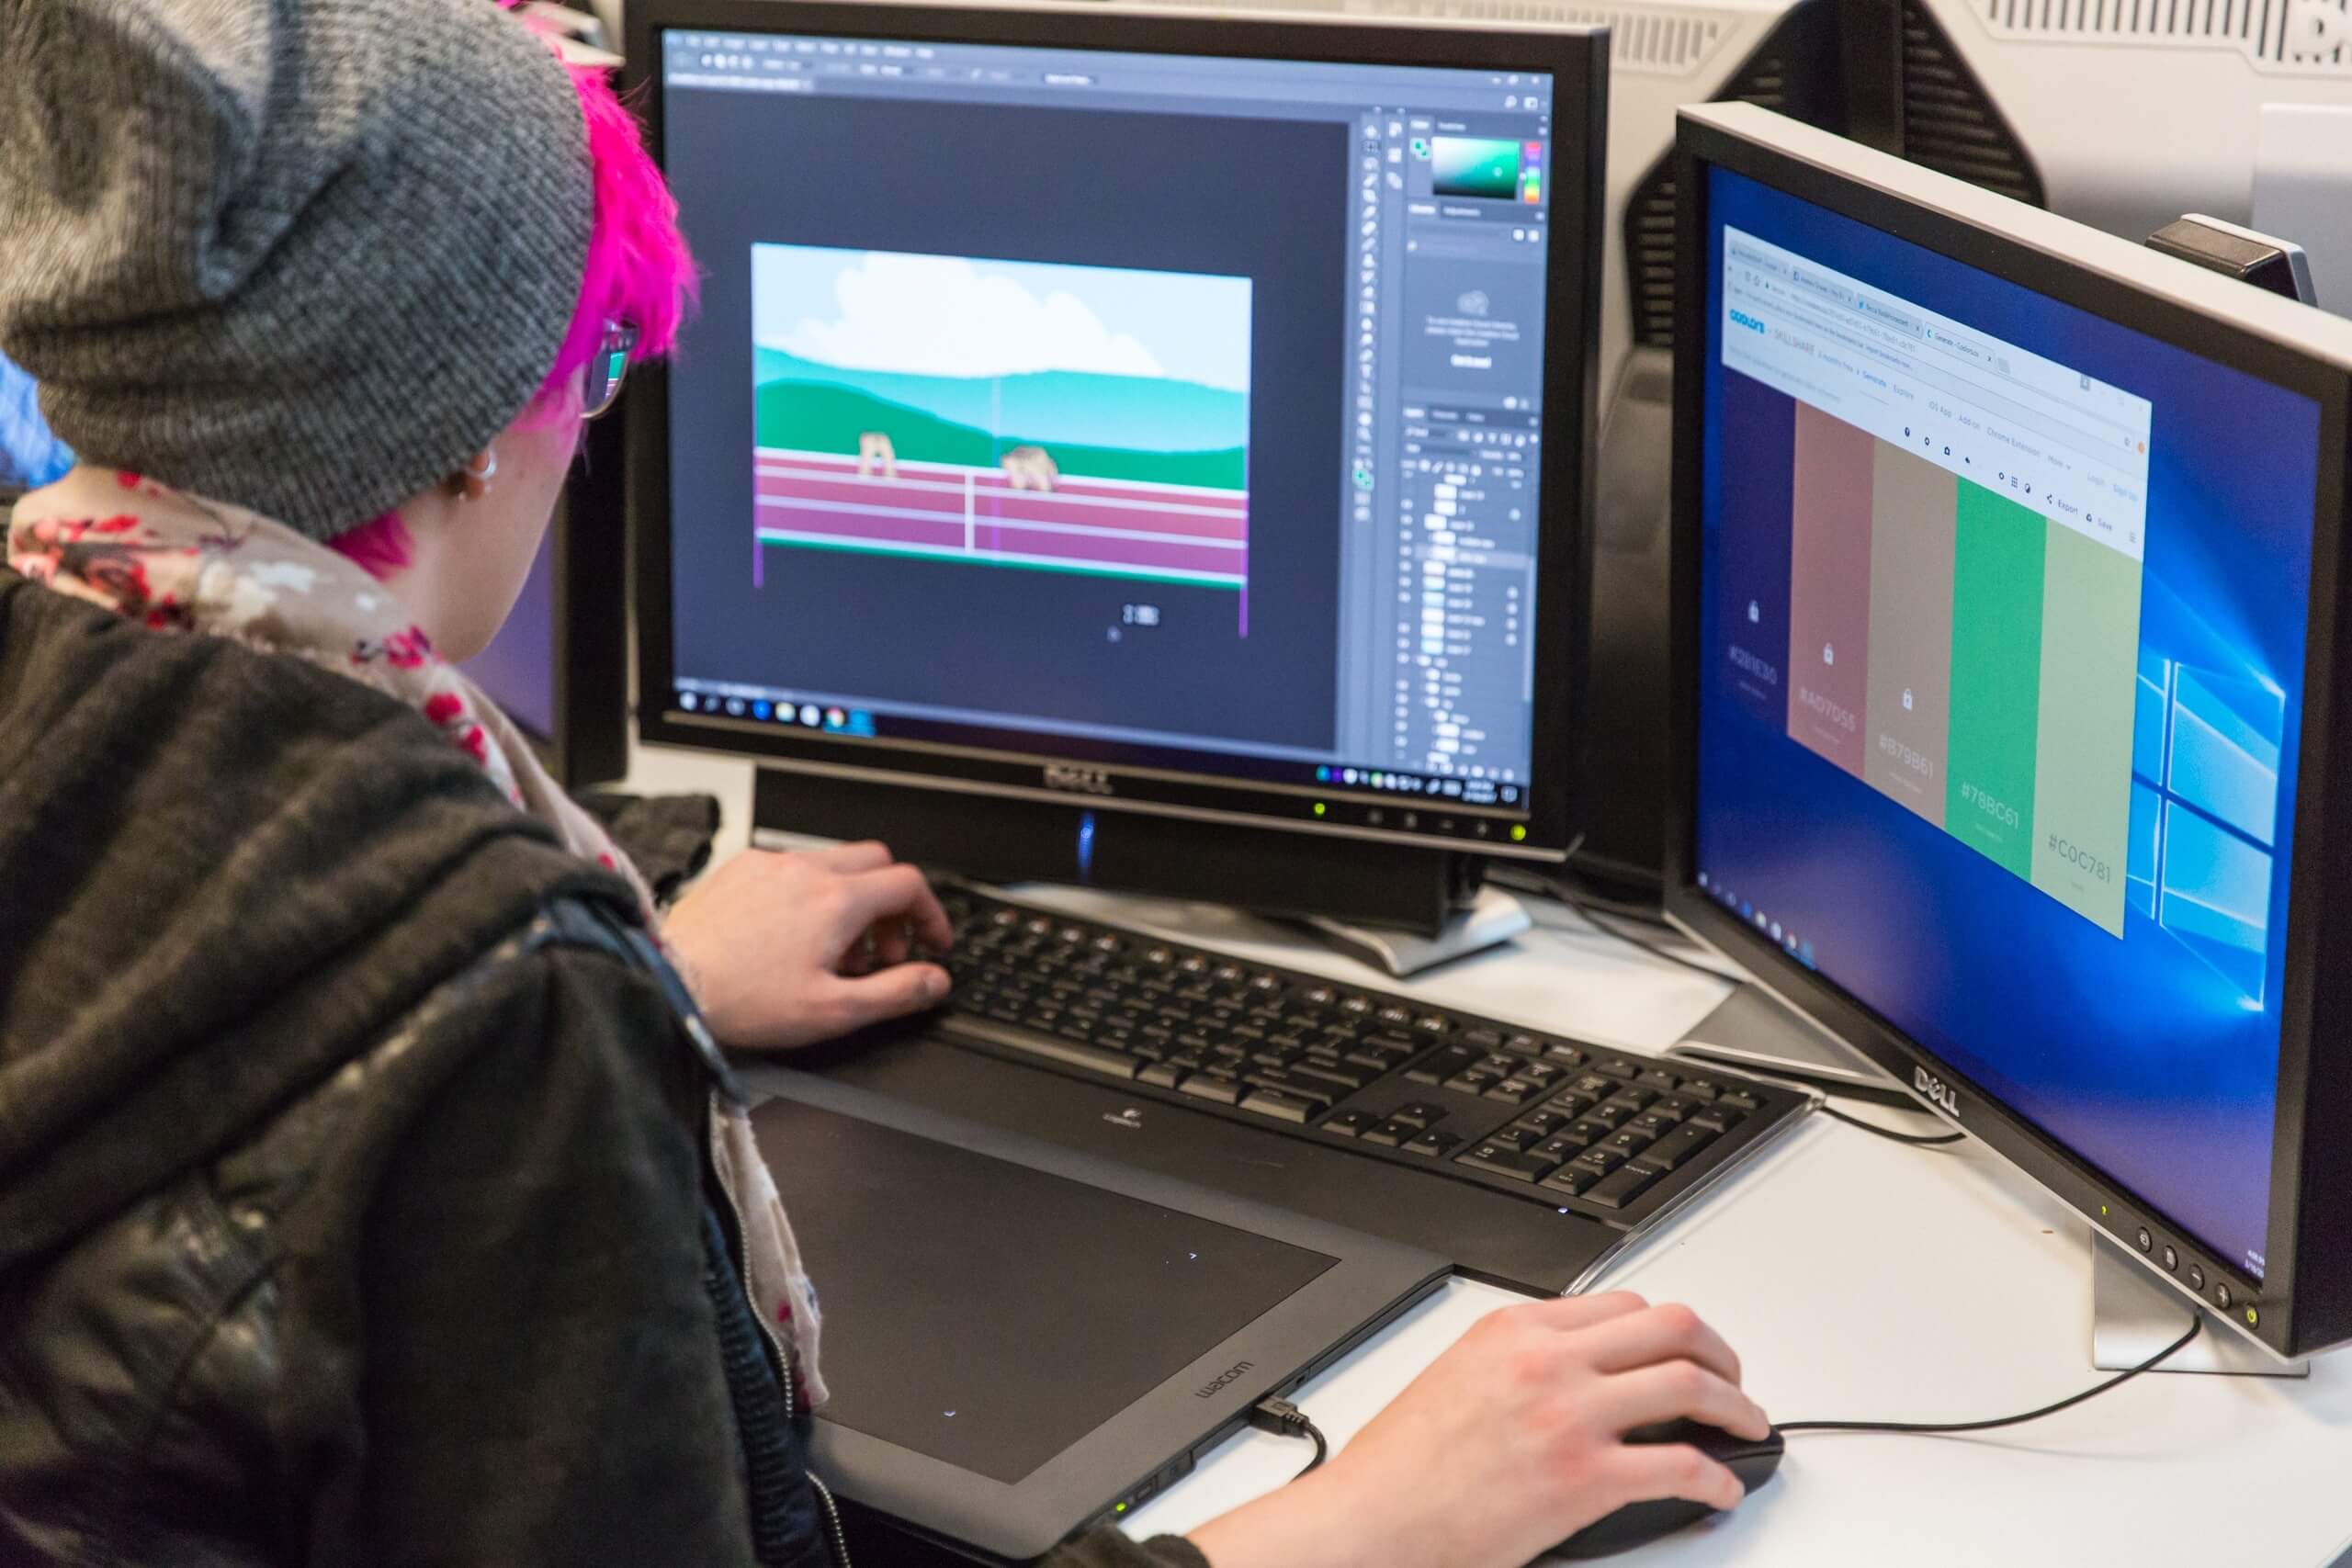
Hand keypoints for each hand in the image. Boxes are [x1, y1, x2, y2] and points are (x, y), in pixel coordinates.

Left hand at [661, 841, 953, 1050]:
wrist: (670, 982)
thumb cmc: (743, 1000)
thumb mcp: (834, 1011)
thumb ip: (896, 993)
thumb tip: (934, 981)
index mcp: (837, 901)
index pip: (909, 884)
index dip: (931, 913)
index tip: (930, 941)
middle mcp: (807, 870)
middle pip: (877, 862)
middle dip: (893, 903)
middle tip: (883, 948)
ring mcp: (771, 864)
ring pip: (835, 862)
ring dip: (852, 898)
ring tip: (836, 950)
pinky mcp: (740, 868)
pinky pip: (792, 866)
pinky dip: (810, 892)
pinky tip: (792, 933)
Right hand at [1186, 1293, 1768, 1567]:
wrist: (1373, 1519)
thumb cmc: (1398, 1466)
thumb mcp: (1456, 1376)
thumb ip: (1518, 1363)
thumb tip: (1572, 1377)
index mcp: (1515, 1330)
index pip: (1622, 1304)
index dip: (1669, 1328)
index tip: (1683, 1350)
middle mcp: (1549, 1359)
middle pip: (1670, 1327)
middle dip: (1719, 1353)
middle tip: (1734, 1382)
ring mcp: (1571, 1416)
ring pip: (1688, 1384)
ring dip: (1735, 1407)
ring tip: (1746, 1428)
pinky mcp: (1586, 1478)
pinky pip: (1680, 1466)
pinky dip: (1717, 1478)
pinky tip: (1720, 1490)